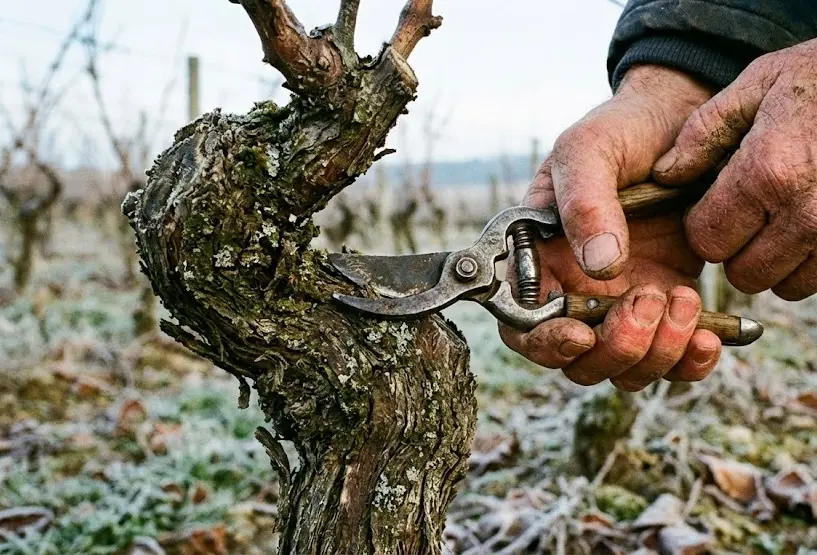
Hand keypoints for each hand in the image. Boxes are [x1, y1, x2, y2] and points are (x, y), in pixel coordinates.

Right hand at [501, 65, 721, 390]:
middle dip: (615, 348)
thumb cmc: (620, 132)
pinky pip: (673, 363)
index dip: (543, 343)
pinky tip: (707, 335)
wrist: (683, 124)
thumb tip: (598, 267)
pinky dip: (690, 363)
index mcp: (538, 261)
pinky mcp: (667, 309)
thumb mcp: (589, 151)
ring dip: (656, 354)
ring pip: (625, 371)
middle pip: (578, 362)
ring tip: (685, 298)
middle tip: (648, 298)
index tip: (580, 334)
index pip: (522, 325)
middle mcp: (575, 292)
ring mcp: (621, 305)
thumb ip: (584, 203)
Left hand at [653, 38, 816, 300]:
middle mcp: (806, 212)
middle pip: (743, 273)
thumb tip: (664, 175)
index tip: (712, 206)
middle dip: (735, 250)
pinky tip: (806, 226)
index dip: (702, 226)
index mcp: (767, 173)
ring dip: (774, 262)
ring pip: (785, 285)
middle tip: (747, 215)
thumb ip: (703, 133)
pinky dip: (807, 264)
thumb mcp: (759, 84)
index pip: (706, 240)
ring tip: (779, 220)